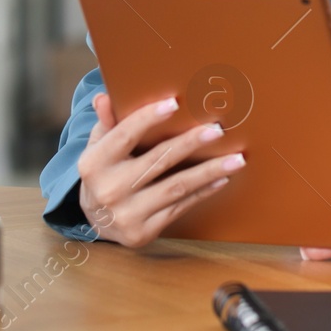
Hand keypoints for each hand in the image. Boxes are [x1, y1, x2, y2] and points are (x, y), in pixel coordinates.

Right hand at [76, 93, 246, 246]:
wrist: (96, 221)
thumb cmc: (104, 173)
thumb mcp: (98, 147)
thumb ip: (106, 123)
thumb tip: (104, 98)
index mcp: (94, 164)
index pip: (124, 135)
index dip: (148, 118)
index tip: (174, 103)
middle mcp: (109, 190)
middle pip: (158, 160)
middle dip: (191, 143)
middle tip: (217, 130)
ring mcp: (127, 214)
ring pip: (176, 187)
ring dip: (209, 171)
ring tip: (236, 159)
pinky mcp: (143, 232)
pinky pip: (180, 207)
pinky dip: (203, 192)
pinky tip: (221, 179)